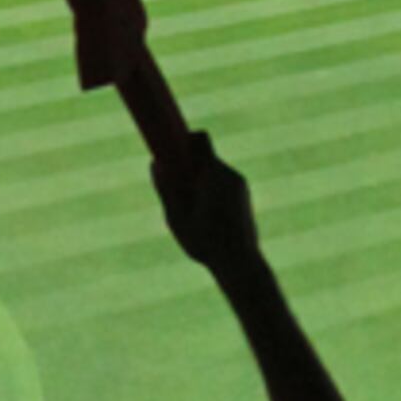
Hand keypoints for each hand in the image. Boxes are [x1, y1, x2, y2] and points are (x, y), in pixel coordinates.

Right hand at [152, 130, 260, 276]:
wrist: (240, 262)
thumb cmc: (205, 242)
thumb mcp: (176, 216)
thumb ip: (165, 188)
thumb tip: (156, 164)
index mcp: (213, 174)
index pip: (201, 139)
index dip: (185, 138)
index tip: (172, 149)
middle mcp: (230, 174)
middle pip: (204, 157)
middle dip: (189, 167)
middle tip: (176, 188)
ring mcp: (240, 185)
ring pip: (214, 172)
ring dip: (200, 182)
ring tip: (192, 210)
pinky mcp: (244, 196)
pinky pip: (223, 184)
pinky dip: (211, 191)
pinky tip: (205, 216)